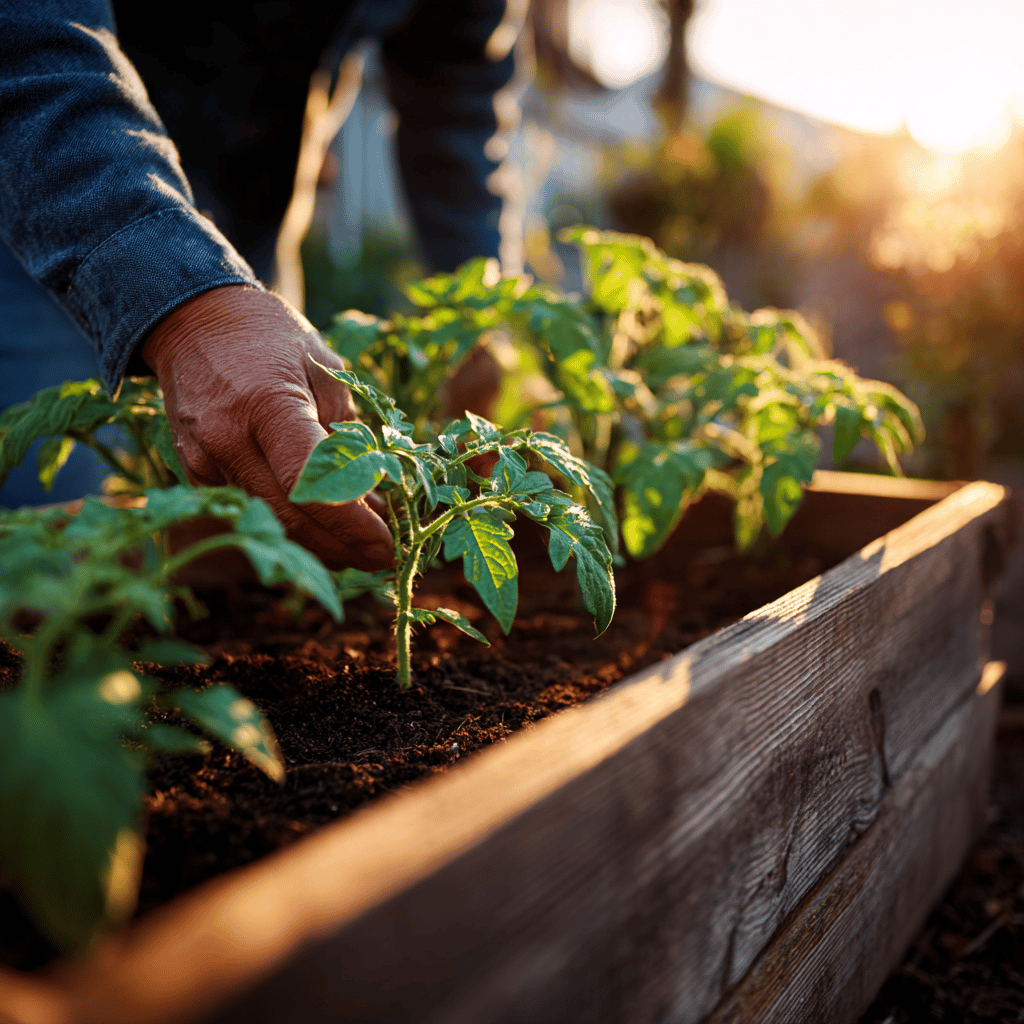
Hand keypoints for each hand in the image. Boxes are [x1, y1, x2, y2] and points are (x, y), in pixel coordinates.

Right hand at [140, 285, 393, 570]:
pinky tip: (327, 527)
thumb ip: (348, 431)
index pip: (310, 483)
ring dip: (323, 544)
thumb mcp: (325, 366)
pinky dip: (294, 525)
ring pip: (272, 523)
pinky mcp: (197, 473)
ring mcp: (205, 461)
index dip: (352, 524)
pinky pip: (254, 509)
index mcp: (266, 404)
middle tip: (387, 559)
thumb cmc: (270, 337)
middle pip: (291, 517)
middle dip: (344, 548)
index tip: (390, 545)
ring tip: (365, 549)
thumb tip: (375, 494)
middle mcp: (228, 439)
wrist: (191, 322)